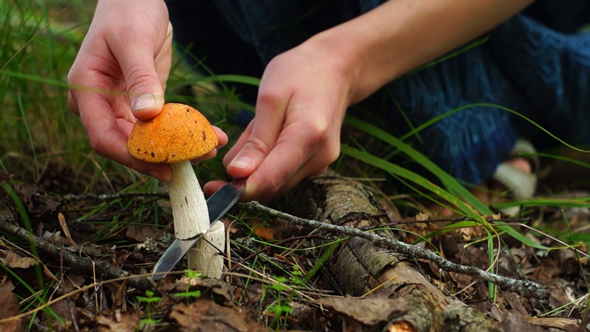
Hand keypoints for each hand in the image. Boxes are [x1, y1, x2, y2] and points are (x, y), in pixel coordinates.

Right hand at [67, 0, 226, 180]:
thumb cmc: (128, 11)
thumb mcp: (134, 41)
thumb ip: (140, 78)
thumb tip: (146, 115)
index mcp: (86, 91)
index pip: (103, 138)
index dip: (132, 157)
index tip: (164, 166)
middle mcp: (100, 105)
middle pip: (127, 145)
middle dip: (161, 156)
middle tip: (196, 158)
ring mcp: (120, 106)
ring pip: (146, 140)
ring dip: (177, 148)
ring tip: (209, 149)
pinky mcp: (141, 104)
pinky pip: (160, 126)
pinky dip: (182, 133)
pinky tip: (208, 135)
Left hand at [204, 35, 353, 201]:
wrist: (336, 68)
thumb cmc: (301, 73)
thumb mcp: (270, 98)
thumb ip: (255, 140)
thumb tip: (236, 174)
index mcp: (308, 136)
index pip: (271, 178)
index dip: (240, 190)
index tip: (213, 188)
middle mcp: (320, 156)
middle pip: (273, 185)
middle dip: (242, 180)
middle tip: (217, 161)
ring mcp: (321, 162)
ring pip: (277, 182)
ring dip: (254, 169)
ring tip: (252, 131)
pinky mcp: (317, 163)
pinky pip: (285, 173)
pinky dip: (267, 163)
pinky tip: (265, 137)